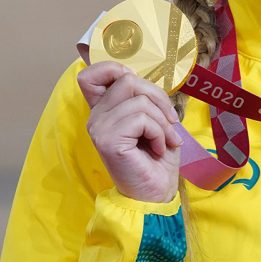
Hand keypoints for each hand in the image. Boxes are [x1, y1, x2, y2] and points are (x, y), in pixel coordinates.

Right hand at [78, 62, 183, 202]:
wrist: (156, 193)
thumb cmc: (157, 157)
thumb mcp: (154, 119)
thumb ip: (144, 98)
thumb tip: (149, 80)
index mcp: (104, 109)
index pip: (90, 74)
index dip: (114, 68)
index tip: (140, 88)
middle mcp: (95, 117)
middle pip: (127, 79)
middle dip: (158, 98)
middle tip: (170, 123)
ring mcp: (99, 128)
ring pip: (139, 100)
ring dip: (162, 121)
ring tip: (166, 140)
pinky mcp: (108, 140)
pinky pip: (142, 119)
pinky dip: (159, 133)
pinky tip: (158, 149)